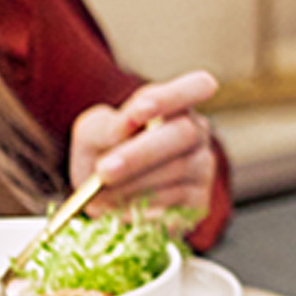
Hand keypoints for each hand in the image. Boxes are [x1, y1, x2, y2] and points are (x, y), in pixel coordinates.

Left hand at [68, 70, 218, 210]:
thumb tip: (127, 127)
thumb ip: (106, 127)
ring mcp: (202, 169)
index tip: (141, 108)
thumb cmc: (103, 154)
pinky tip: (120, 209)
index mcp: (176, 105)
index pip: (198, 86)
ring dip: (133, 184)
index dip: (175, 95)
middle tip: (104, 171)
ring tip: (100, 195)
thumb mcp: (92, 134)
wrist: (108, 198)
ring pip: (176, 172)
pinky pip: (175, 203)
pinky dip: (142, 208)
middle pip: (183, 134)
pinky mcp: (199, 203)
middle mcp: (197, 133)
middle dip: (140, 153)